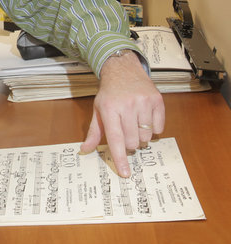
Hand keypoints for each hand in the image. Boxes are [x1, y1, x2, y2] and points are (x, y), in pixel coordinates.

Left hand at [80, 51, 164, 176]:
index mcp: (109, 109)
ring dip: (141, 136)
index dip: (120, 158)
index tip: (125, 173)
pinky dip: (153, 129)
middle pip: (132, 141)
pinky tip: (145, 118)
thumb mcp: (98, 110)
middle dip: (129, 143)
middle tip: (125, 132)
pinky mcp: (157, 100)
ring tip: (134, 123)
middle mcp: (127, 105)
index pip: (115, 139)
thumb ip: (94, 132)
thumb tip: (85, 149)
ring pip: (146, 137)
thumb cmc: (110, 93)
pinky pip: (159, 128)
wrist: (123, 70)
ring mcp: (143, 102)